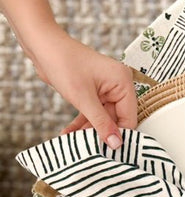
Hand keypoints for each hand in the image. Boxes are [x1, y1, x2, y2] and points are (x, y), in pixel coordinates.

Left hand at [33, 30, 136, 147]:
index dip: (120, 135)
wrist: (41, 45)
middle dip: (101, 134)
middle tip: (90, 149)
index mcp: (123, 83)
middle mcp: (118, 85)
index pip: (129, 118)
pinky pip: (93, 113)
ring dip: (88, 130)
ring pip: (103, 119)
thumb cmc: (63, 62)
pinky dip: (82, 123)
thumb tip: (116, 144)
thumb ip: (101, 123)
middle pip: (116, 120)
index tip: (110, 152)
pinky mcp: (94, 92)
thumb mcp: (83, 98)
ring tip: (75, 142)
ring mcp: (106, 89)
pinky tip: (70, 133)